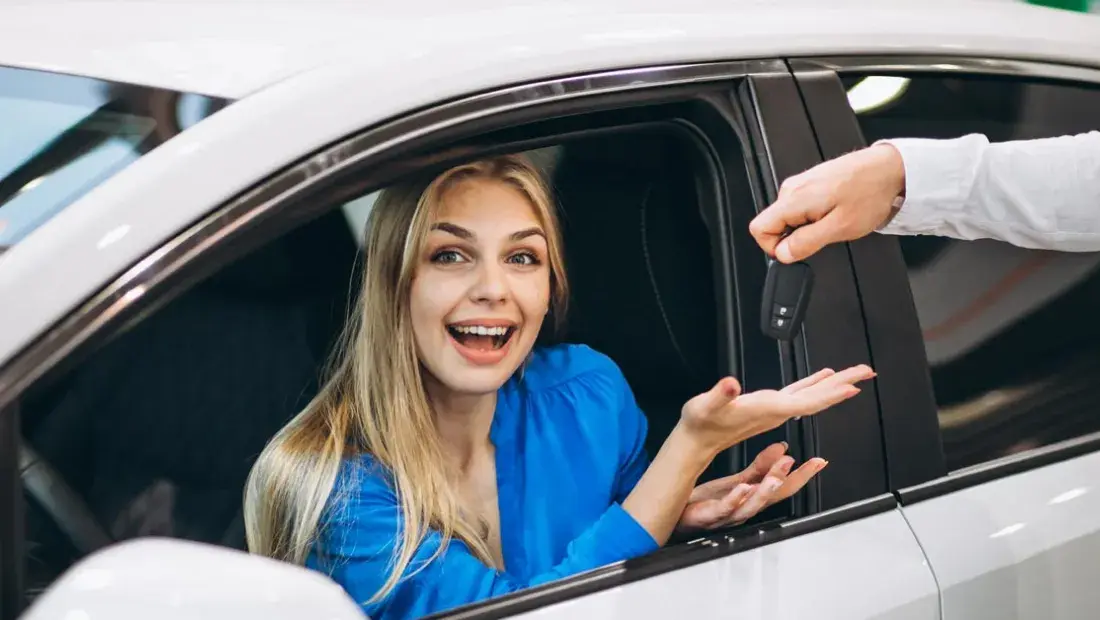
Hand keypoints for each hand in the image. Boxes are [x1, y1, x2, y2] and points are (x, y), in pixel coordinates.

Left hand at [677, 442, 825, 530]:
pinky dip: (735, 499)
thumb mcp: (736, 480)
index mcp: (752, 497)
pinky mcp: (709, 516)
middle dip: (789, 481)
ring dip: (765, 491)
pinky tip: (742, 487)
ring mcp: (729, 513)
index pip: (784, 486)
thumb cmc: (708, 502)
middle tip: (801, 464)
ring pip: (751, 505)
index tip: (819, 461)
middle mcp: (745, 507)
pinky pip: (725, 509)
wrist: (677, 515)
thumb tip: (782, 449)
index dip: (803, 475)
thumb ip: (759, 467)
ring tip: (775, 476)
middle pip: (772, 498)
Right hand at [678, 366, 873, 457]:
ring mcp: (775, 410)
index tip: (853, 385)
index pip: (807, 402)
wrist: (696, 441)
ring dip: (834, 385)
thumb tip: (730, 385)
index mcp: (768, 410)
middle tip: (867, 371)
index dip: (830, 394)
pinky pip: (800, 394)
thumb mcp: (704, 407)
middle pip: (818, 399)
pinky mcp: (768, 406)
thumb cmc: (700, 425)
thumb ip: (718, 396)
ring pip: (812, 396)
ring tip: (854, 373)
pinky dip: (814, 384)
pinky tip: (822, 377)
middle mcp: (776, 412)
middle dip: (843, 385)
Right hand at [748, 143, 905, 263]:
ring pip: (788, 217)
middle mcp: (792, 188)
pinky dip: (814, 216)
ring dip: (806, 226)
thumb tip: (783, 254)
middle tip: (824, 234)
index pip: (759, 228)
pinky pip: (800, 208)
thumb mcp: (839, 228)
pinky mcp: (811, 182)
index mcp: (794, 199)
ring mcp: (801, 183)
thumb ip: (806, 242)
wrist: (889, 169)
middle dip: (794, 237)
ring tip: (834, 220)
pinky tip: (836, 211)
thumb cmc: (870, 193)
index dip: (774, 247)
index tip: (795, 251)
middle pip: (773, 224)